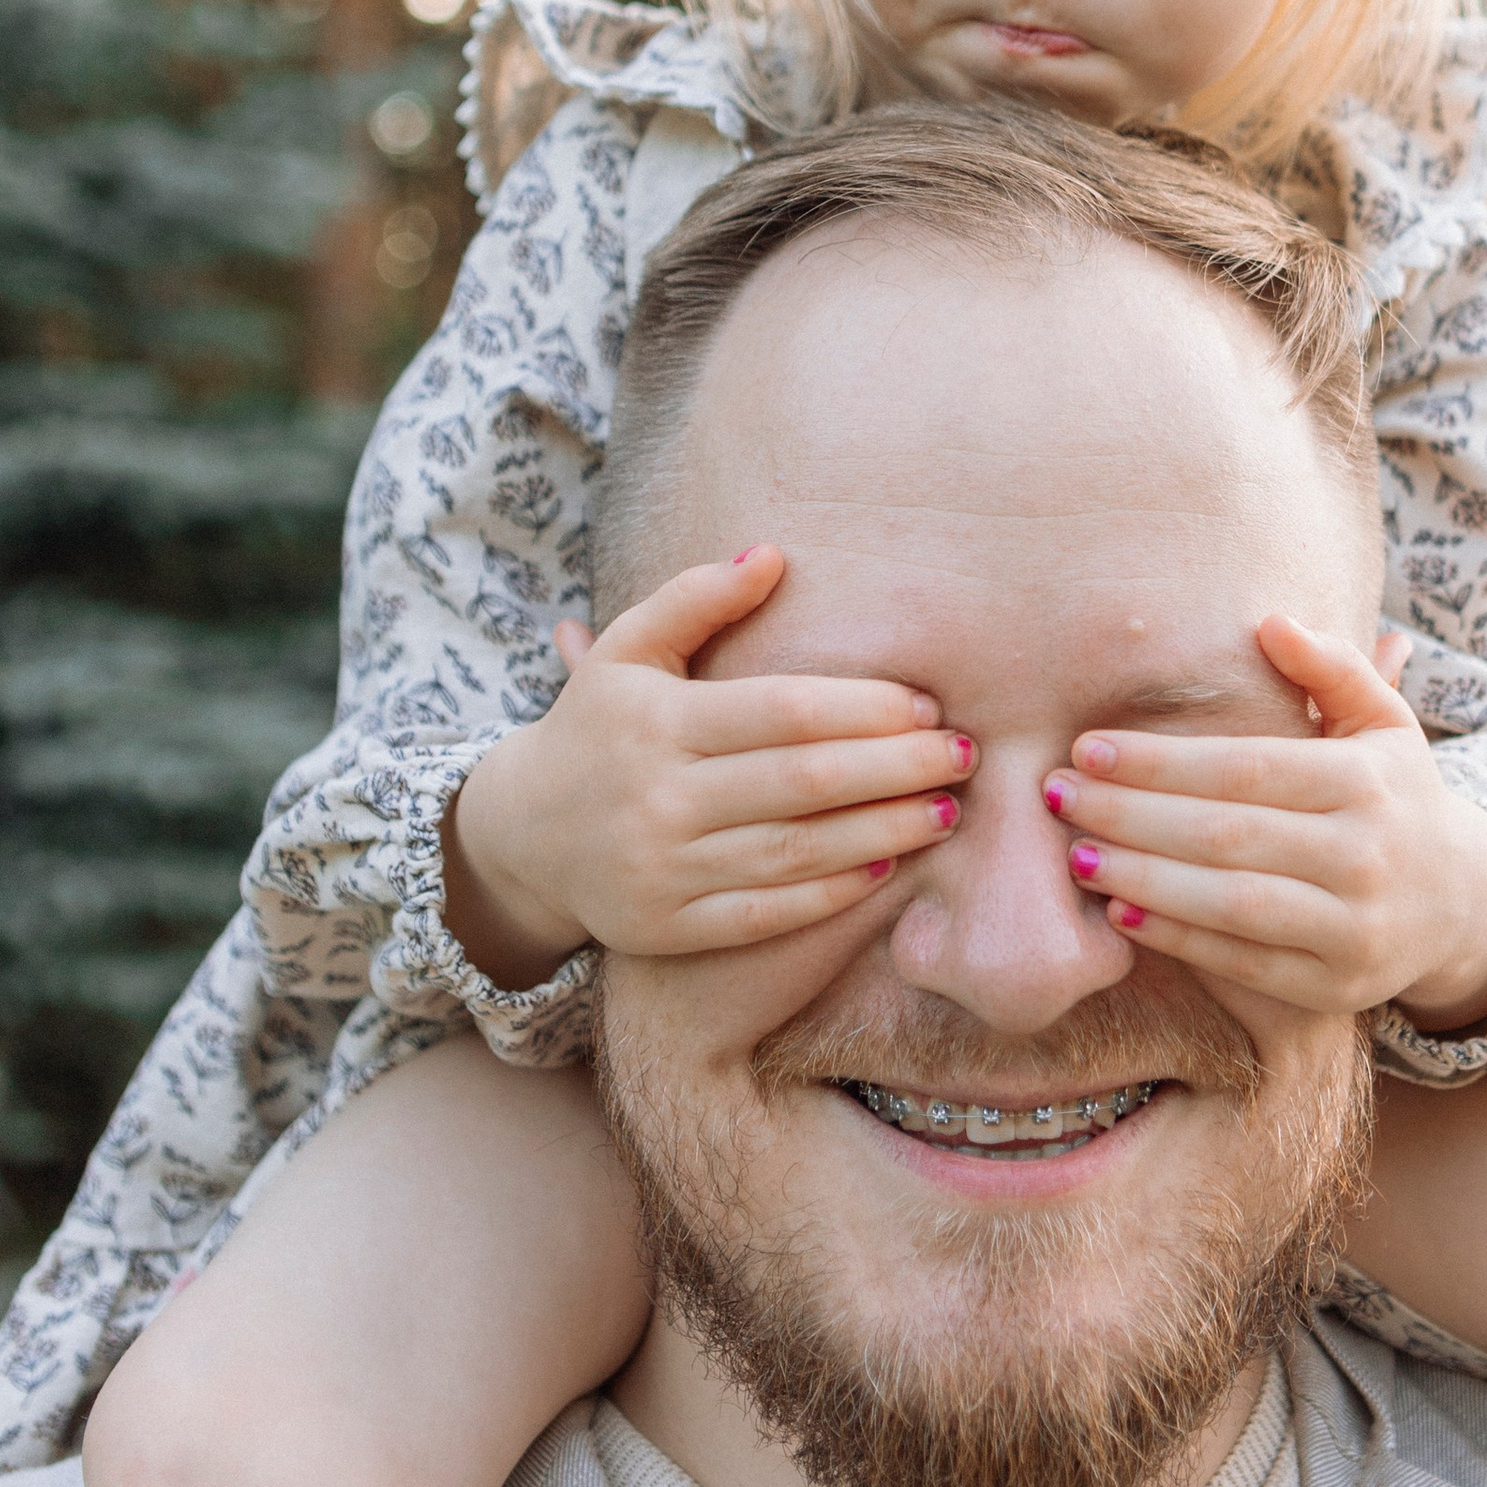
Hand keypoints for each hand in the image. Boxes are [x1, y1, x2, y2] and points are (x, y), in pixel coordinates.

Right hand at [444, 549, 972, 987]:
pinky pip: (766, 914)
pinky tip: (889, 867)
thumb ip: (696, 599)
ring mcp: (662, 871)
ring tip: (947, 810)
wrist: (521, 836)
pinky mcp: (668, 930)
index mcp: (655, 722)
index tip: (930, 704)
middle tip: (965, 754)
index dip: (866, 708)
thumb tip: (773, 556)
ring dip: (883, 830)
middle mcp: (657, 798)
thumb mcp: (628, 650)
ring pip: (794, 852)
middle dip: (896, 768)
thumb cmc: (597, 726)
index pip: (784, 712)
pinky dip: (833, 893)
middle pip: (802, 782)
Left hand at [1041, 613, 1486, 1029]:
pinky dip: (1177, 939)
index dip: (1161, 761)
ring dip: (1141, 878)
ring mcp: (1353, 928)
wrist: (1459, 902)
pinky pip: (1243, 964)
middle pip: (1227, 834)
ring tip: (1073, 853)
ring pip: (1230, 903)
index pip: (1247, 767)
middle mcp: (1366, 856)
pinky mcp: (1334, 987)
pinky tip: (1119, 911)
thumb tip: (1269, 622)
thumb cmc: (1393, 794)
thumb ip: (1331, 667)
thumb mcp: (1382, 720)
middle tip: (1055, 795)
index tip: (1087, 747)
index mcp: (1368, 782)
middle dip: (1130, 814)